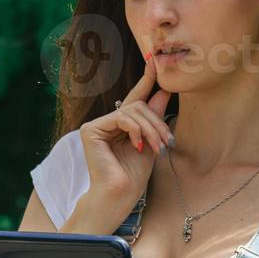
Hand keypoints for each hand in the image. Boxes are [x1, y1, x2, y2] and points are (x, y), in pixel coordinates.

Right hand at [77, 52, 173, 215]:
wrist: (120, 194)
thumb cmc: (134, 175)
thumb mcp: (151, 141)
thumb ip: (155, 117)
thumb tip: (164, 90)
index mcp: (120, 125)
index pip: (135, 99)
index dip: (146, 81)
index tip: (154, 63)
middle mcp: (106, 123)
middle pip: (137, 106)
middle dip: (156, 122)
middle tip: (167, 141)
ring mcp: (97, 125)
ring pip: (132, 111)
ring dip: (150, 129)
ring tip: (157, 147)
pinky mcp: (91, 129)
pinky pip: (121, 117)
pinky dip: (135, 130)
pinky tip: (138, 145)